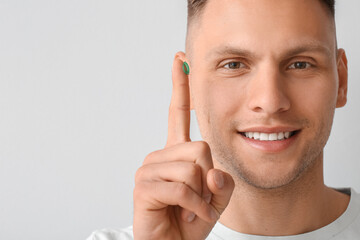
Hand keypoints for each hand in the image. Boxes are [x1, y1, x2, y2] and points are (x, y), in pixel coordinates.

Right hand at [133, 52, 234, 239]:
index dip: (180, 87)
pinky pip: (182, 188)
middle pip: (201, 148)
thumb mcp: (216, 198)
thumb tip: (212, 170)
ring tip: (191, 207)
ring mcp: (150, 168)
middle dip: (209, 178)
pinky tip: (188, 215)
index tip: (179, 60)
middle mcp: (161, 154)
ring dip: (202, 196)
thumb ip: (222, 182)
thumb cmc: (191, 219)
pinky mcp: (144, 185)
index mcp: (177, 152)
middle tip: (200, 198)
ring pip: (193, 168)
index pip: (178, 112)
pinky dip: (194, 206)